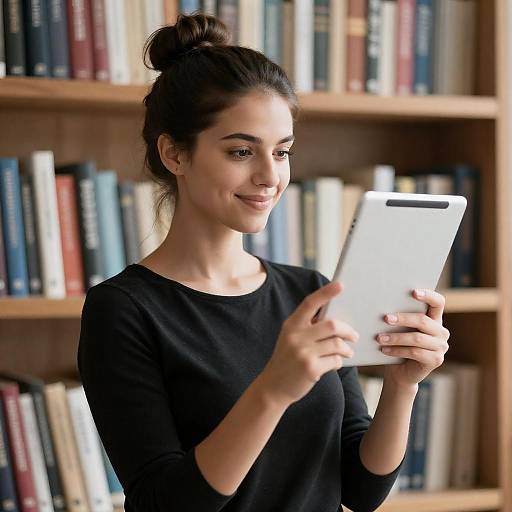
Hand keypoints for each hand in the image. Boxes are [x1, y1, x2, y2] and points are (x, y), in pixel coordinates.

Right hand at [259, 281, 358, 407]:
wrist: (273, 387)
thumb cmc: (287, 360)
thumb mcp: (291, 338)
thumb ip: (308, 327)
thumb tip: (336, 320)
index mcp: (291, 324)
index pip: (310, 303)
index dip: (326, 293)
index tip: (341, 285)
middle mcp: (296, 336)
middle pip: (332, 325)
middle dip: (348, 330)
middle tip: (354, 335)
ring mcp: (303, 353)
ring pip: (337, 344)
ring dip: (346, 348)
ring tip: (347, 351)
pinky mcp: (310, 369)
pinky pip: (335, 360)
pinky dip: (339, 362)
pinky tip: (335, 363)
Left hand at [377, 289, 449, 388]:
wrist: (400, 372)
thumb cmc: (398, 345)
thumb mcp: (400, 330)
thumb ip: (399, 318)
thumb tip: (384, 306)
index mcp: (434, 319)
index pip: (438, 302)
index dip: (428, 295)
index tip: (413, 292)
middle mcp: (441, 332)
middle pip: (423, 321)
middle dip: (403, 318)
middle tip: (385, 318)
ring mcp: (441, 347)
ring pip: (417, 338)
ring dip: (396, 337)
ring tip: (379, 337)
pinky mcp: (436, 360)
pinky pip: (415, 352)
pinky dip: (397, 350)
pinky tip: (384, 349)